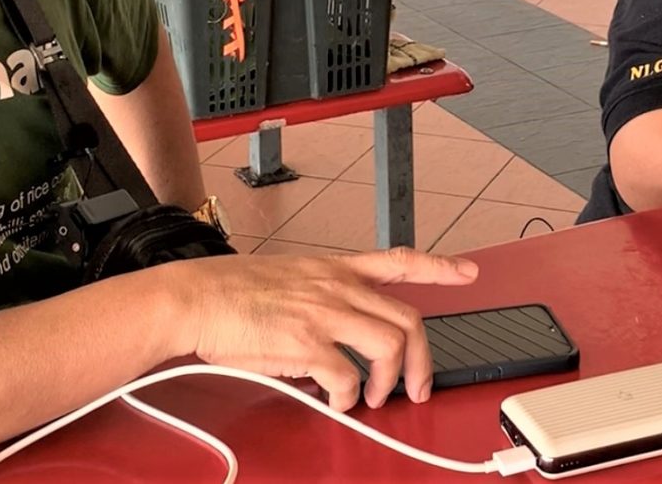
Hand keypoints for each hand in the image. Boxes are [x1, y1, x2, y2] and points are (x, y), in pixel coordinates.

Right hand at [168, 247, 477, 411]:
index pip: (399, 260)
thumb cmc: (228, 291)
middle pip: (408, 319)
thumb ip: (320, 300)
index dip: (439, 268)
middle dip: (422, 360)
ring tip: (371, 399)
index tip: (467, 272)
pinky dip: (348, 397)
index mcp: (334, 268)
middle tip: (416, 387)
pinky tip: (336, 401)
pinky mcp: (306, 343)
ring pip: (390, 346)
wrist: (193, 297)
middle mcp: (337, 287)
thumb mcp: (287, 277)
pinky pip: (348, 377)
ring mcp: (324, 313)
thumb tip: (333, 343)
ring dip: (389, 382)